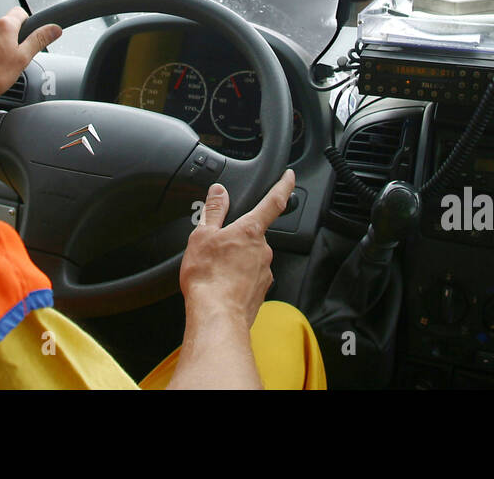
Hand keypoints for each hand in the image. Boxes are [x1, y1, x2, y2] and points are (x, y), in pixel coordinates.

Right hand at [179, 169, 294, 329]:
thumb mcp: (202, 236)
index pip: (274, 201)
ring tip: (216, 269)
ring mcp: (264, 272)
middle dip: (240, 237)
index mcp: (251, 230)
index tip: (290, 176)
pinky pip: (250, 277)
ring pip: (251, 257)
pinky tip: (223, 284)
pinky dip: (238, 278)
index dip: (283, 186)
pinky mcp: (261, 291)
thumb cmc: (208, 277)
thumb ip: (214, 211)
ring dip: (237, 259)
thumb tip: (219, 191)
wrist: (216, 316)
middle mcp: (263, 250)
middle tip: (218, 246)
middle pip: (255, 234)